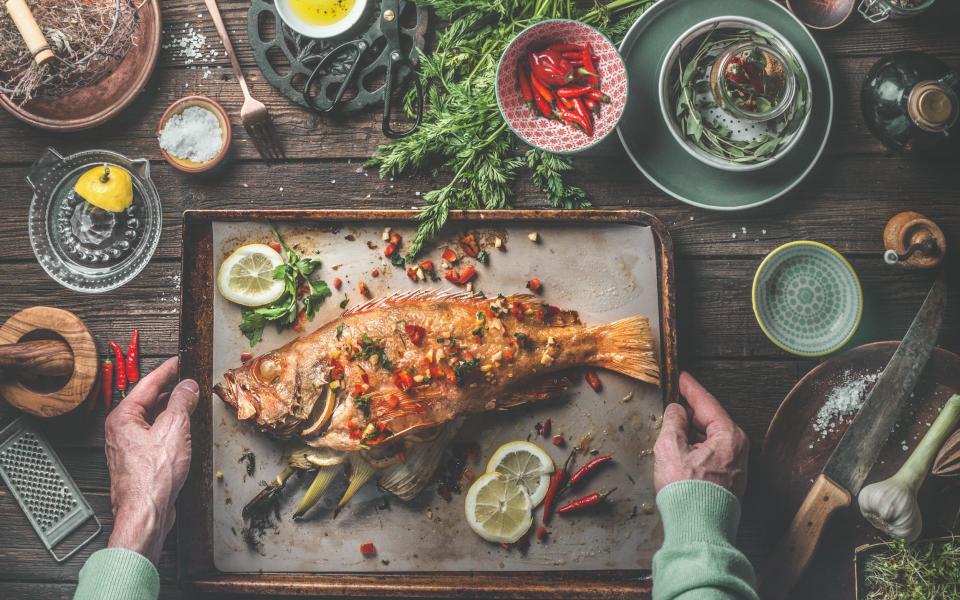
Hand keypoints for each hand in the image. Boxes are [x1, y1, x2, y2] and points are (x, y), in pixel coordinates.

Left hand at [104, 357, 198, 564]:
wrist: (146, 514)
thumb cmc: (152, 477)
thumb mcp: (174, 429)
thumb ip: (182, 402)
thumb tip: (189, 386)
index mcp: (123, 418)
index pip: (148, 384)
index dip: (167, 370)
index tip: (180, 360)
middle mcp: (121, 431)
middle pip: (149, 402)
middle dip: (171, 391)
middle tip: (191, 381)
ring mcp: (129, 448)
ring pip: (153, 420)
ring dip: (173, 412)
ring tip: (192, 405)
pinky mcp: (140, 463)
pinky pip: (156, 437)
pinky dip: (171, 430)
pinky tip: (185, 433)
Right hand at [654, 371, 748, 497]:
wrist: (698, 529)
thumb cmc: (687, 491)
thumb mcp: (670, 447)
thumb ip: (673, 422)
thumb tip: (676, 411)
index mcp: (728, 436)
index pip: (707, 402)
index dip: (690, 388)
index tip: (681, 377)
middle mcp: (738, 449)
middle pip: (710, 420)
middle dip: (690, 411)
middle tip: (674, 400)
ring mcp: (735, 467)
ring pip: (710, 438)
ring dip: (691, 432)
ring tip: (672, 428)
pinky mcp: (729, 481)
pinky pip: (711, 454)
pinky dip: (696, 448)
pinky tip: (681, 451)